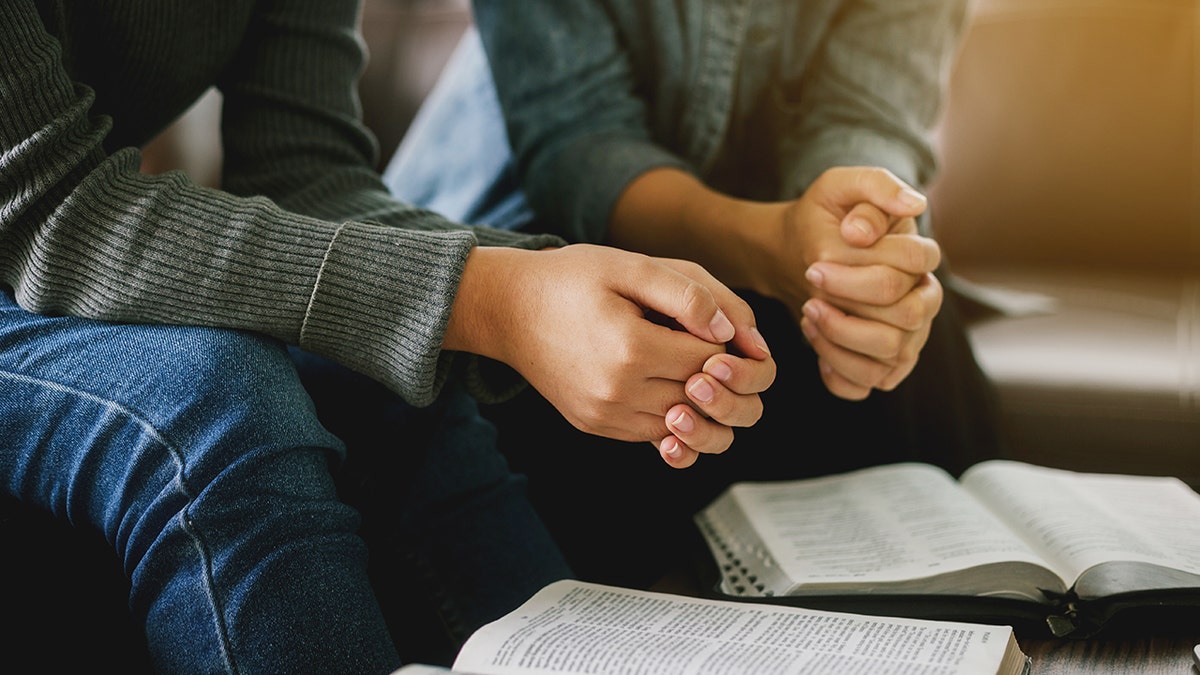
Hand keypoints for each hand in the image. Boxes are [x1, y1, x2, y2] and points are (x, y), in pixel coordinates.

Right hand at [446, 244, 774, 466]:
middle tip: (707, 342)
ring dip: (696, 397)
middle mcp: (618, 391)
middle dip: (717, 373)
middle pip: (701, 396)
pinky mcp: (594, 425)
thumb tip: (728, 332)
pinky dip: (669, 413)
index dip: (726, 343)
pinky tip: (663, 381)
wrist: (508, 309)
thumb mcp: (630, 266)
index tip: (718, 324)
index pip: (711, 360)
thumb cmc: (571, 279)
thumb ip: (686, 294)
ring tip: (686, 362)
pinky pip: (651, 434)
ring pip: (682, 422)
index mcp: (632, 348)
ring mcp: (604, 414)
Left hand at [769, 167, 942, 398]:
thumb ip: (875, 186)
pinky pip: (868, 384)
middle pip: (906, 317)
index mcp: (921, 259)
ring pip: (889, 356)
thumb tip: (913, 206)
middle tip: (809, 290)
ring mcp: (907, 338)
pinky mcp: (882, 365)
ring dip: (840, 340)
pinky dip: (837, 371)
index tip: (814, 265)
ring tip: (808, 315)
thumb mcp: (839, 187)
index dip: (860, 271)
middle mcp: (923, 302)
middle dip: (850, 306)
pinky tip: (816, 343)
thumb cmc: (823, 219)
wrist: (795, 253)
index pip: (913, 267)